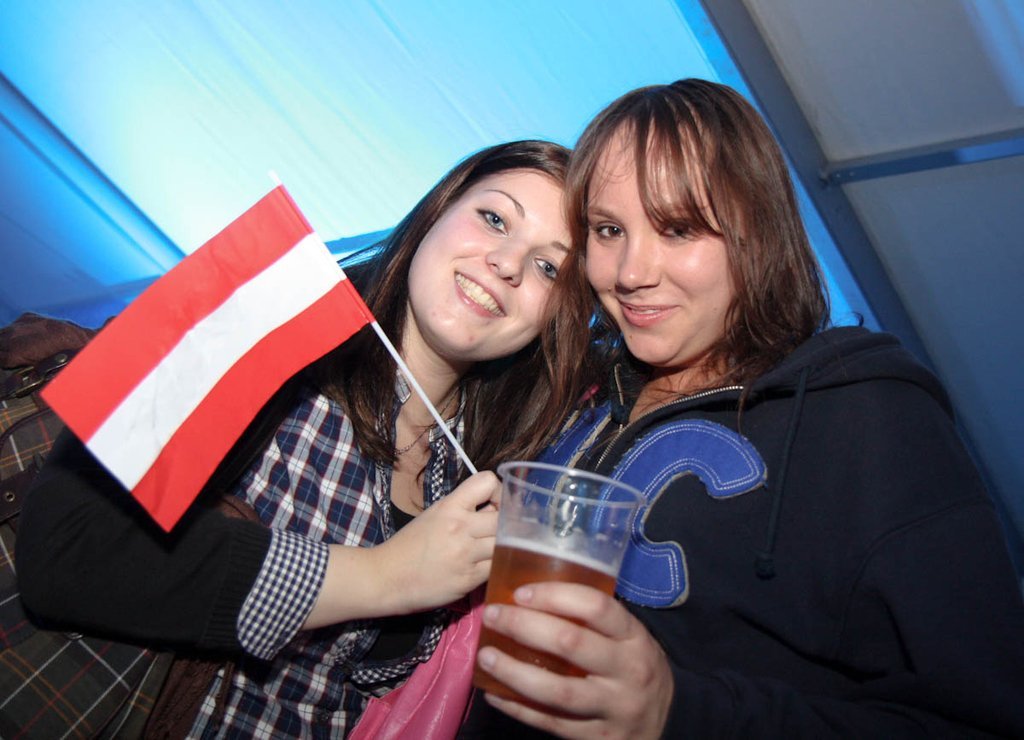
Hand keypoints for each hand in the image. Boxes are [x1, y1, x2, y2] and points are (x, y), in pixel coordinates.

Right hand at [375, 470, 500, 612]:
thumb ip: (464, 510)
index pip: (487, 481)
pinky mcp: (468, 579)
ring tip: (490, 549)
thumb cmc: (408, 545)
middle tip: (497, 530)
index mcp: (449, 507)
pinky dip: (495, 565)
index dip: (498, 491)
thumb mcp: (434, 515)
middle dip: (506, 522)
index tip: (494, 503)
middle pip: (504, 516)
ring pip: (505, 543)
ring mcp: (465, 555)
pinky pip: (496, 567)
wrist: (385, 578)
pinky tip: (483, 565)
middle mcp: (459, 528)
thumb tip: (494, 510)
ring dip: (502, 545)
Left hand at [475, 582, 673, 738]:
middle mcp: (626, 671)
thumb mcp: (630, 638)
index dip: (556, 596)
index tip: (522, 592)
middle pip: (571, 644)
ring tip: (485, 655)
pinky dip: (518, 708)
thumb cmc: (636, 666)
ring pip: (557, 691)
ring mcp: (611, 708)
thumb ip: (595, 621)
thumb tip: (535, 594)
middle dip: (525, 627)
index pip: (597, 608)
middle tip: (493, 615)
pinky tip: (494, 691)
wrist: (669, 721)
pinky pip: (550, 723)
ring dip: (514, 672)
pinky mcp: (595, 738)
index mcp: (635, 638)